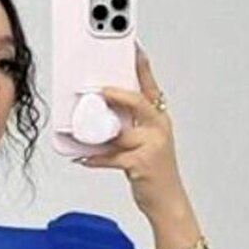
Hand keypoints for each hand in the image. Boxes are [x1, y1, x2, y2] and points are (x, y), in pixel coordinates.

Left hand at [74, 41, 183, 214]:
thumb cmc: (154, 172)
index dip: (140, 65)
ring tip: (80, 126)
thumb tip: (100, 116)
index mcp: (159, 118)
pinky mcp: (140, 164)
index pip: (149, 85)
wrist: (168, 202)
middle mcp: (158, 128)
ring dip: (98, 130)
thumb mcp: (146, 143)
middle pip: (136, 102)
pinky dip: (95, 159)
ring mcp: (151, 146)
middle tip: (99, 89)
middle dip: (116, 94)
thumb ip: (128, 126)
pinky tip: (82, 158)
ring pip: (120, 131)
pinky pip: (111, 158)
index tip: (132, 46)